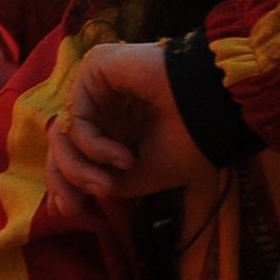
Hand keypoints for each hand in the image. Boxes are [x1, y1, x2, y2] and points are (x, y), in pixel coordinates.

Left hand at [43, 41, 209, 207]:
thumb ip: (101, 182)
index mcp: (116, 124)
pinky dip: (93, 147)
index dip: (65, 181)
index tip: (69, 211)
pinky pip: (76, 117)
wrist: (218, 112)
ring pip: (63, 133)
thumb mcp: (140, 177)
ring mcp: (98, 85)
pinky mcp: (95, 68)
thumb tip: (63, 201)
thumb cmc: (190, 142)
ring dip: (78, 168)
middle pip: (62, 142)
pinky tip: (124, 158)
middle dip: (64, 179)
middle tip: (73, 207)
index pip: (74, 151)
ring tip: (108, 184)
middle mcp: (103, 103)